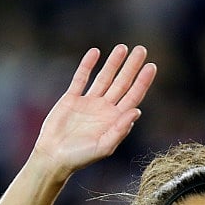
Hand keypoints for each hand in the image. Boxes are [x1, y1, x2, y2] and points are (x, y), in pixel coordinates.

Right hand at [33, 44, 156, 175]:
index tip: (151, 66)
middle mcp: (104, 109)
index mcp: (115, 120)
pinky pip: (81, 78)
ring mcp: (88, 102)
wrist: (53, 157)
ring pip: (104, 77)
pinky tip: (95, 52)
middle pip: (122, 83)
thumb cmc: (80, 157)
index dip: (142, 82)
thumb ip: (120, 130)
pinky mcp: (71, 99)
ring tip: (123, 47)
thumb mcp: (103, 147)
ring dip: (113, 63)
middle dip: (131, 67)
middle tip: (141, 50)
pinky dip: (87, 65)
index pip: (133, 96)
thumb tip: (136, 111)